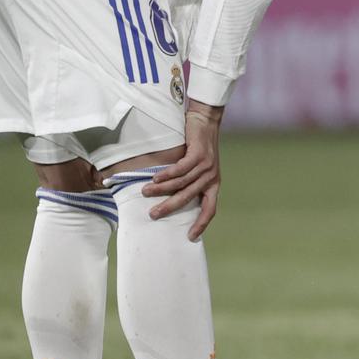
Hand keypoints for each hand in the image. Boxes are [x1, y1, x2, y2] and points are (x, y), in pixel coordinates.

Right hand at [145, 100, 222, 240]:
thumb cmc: (198, 148)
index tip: (191, 237)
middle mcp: (211, 178)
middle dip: (170, 208)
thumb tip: (170, 200)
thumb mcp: (199, 169)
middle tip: (153, 215)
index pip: (210, 209)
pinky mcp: (199, 154)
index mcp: (213, 185)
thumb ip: (190, 183)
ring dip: (161, 189)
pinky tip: (155, 177)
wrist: (206, 122)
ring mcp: (206, 166)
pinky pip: (180, 169)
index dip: (201, 224)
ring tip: (145, 192)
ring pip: (181, 183)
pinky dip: (166, 174)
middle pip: (189, 198)